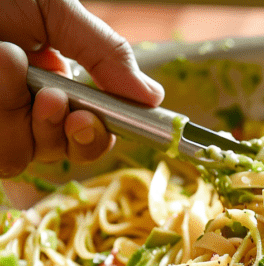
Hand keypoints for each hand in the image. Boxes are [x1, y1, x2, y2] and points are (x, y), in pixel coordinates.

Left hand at [0, 0, 164, 176]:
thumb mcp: (57, 12)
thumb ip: (106, 54)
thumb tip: (152, 97)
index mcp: (54, 86)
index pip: (88, 133)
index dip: (95, 137)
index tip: (88, 119)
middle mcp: (23, 109)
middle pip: (57, 154)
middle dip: (56, 130)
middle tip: (51, 98)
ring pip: (16, 156)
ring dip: (11, 110)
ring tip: (4, 57)